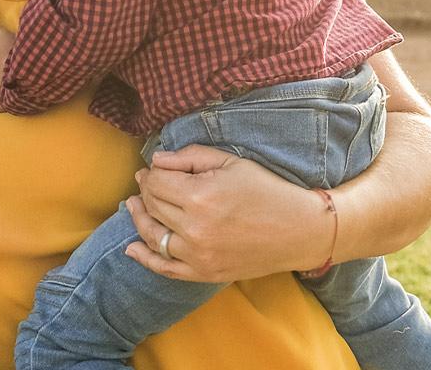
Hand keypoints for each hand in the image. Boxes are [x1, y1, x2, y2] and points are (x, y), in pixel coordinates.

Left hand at [123, 144, 333, 281]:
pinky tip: (131, 248)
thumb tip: (156, 160)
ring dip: (139, 218)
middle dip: (146, 191)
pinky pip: (165, 268)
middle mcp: (194, 229)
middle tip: (146, 182)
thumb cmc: (266, 190)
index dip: (151, 173)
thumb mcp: (230, 161)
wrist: (299, 230)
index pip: (156, 183)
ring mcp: (198, 255)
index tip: (153, 169)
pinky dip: (145, 258)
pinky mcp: (205, 273)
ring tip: (134, 205)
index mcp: (200, 197)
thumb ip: (189, 157)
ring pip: (152, 235)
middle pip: (153, 206)